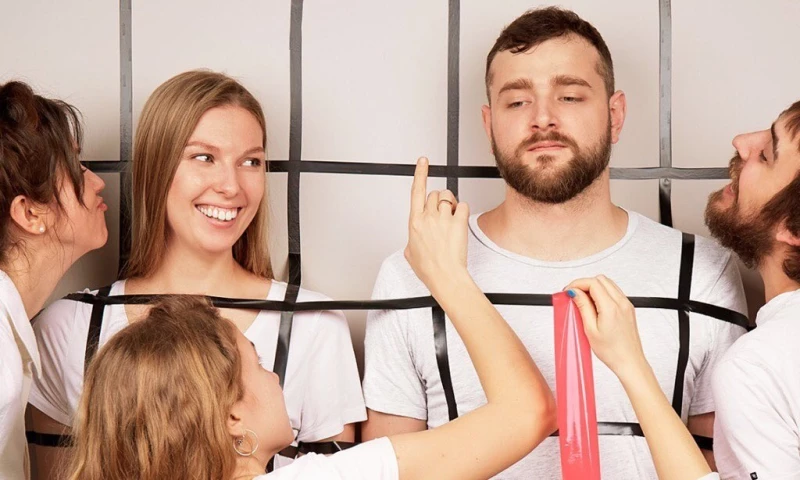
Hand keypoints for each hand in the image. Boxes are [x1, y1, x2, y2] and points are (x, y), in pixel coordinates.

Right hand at [405, 157, 469, 297]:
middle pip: (434, 193)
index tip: (423, 162)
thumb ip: (412, 240)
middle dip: (439, 201)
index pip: (416, 191)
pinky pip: (462, 206)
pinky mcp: (458, 222)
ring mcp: (443, 218)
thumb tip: (414, 240)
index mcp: (415, 222)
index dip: (420, 173)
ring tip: (452, 220)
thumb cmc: (429, 268)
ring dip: (451, 205)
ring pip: (448, 197)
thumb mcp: (410, 253)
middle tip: (443, 214)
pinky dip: (462, 212)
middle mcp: (428, 217)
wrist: (445, 276)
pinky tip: (459, 223)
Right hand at [565, 276, 646, 377]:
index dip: (577, 283)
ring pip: (608, 284)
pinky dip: (602, 294)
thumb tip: (575, 293)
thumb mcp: (590, 329)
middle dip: (585, 284)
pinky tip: (594, 306)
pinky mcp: (628, 308)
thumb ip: (582, 307)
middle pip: (600, 279)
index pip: (593, 283)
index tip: (568, 291)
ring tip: (583, 302)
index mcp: (611, 307)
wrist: (629, 362)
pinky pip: (614, 292)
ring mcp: (626, 305)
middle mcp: (621, 303)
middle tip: (574, 296)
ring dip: (593, 288)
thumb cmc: (612, 351)